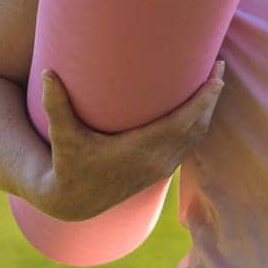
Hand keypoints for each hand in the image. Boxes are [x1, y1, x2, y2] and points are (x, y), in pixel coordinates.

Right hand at [31, 59, 226, 221]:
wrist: (74, 201)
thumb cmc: (67, 164)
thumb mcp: (62, 136)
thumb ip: (55, 105)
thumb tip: (48, 72)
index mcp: (140, 149)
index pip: (184, 121)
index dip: (204, 99)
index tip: (216, 76)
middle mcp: (157, 160)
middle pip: (198, 125)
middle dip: (212, 97)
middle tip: (219, 66)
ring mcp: (162, 167)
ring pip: (197, 136)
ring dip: (208, 110)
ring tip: (214, 82)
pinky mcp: (161, 171)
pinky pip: (190, 145)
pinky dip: (200, 124)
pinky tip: (200, 108)